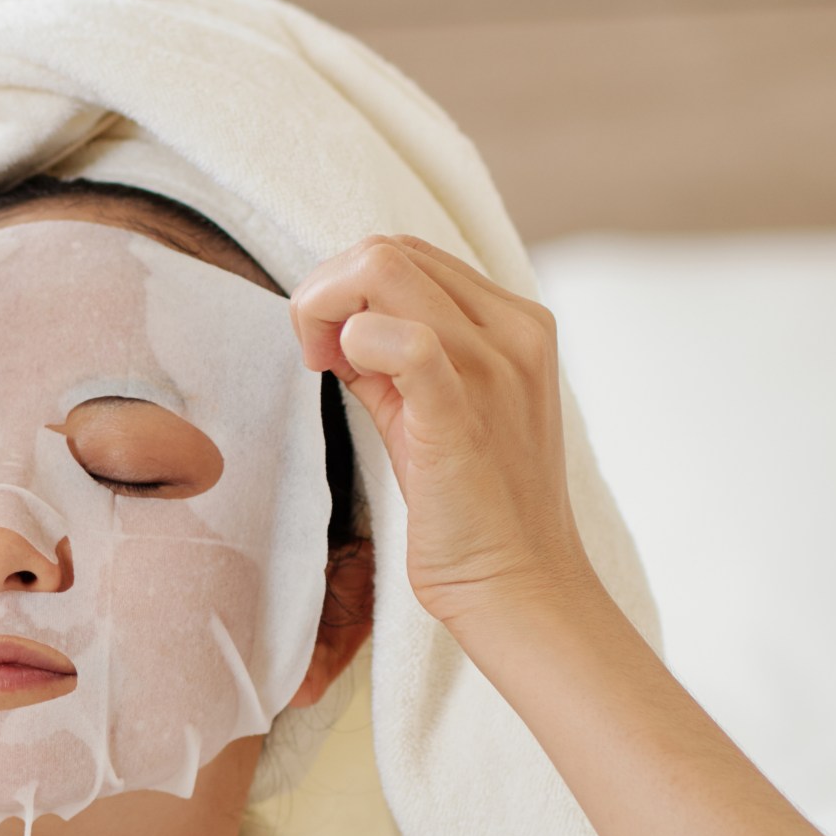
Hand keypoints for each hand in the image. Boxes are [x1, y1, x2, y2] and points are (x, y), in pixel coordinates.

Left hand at [289, 235, 597, 634]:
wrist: (519, 587)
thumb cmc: (472, 507)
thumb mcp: (433, 412)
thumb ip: (394, 359)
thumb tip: (339, 326)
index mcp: (515, 322)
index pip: (407, 254)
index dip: (347, 289)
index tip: (328, 351)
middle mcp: (514, 331)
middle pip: (388, 249)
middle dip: (324, 293)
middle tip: (315, 359)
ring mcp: (496, 368)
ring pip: (384, 269)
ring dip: (323, 311)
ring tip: (326, 370)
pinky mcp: (463, 415)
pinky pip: (408, 341)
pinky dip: (357, 342)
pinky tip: (341, 372)